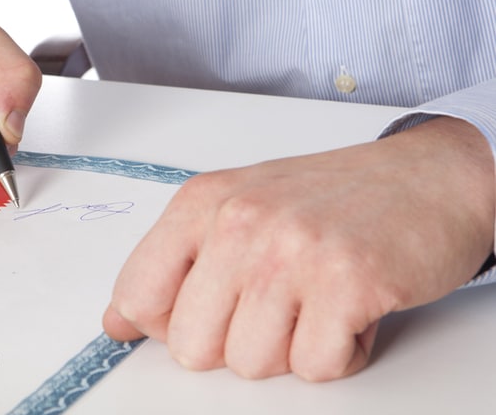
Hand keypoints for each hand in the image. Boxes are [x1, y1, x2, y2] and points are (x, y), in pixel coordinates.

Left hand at [103, 117, 494, 380]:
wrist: (427, 178)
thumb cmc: (330, 198)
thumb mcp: (235, 210)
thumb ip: (173, 264)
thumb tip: (118, 322)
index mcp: (202, 203)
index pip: (137, 295)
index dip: (166, 324)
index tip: (203, 313)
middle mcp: (240, 221)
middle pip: (190, 346)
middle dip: (234, 343)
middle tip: (274, 306)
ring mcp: (292, 251)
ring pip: (251, 364)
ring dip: (290, 347)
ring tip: (315, 300)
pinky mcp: (348, 282)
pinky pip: (316, 367)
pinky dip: (339, 351)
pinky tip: (349, 309)